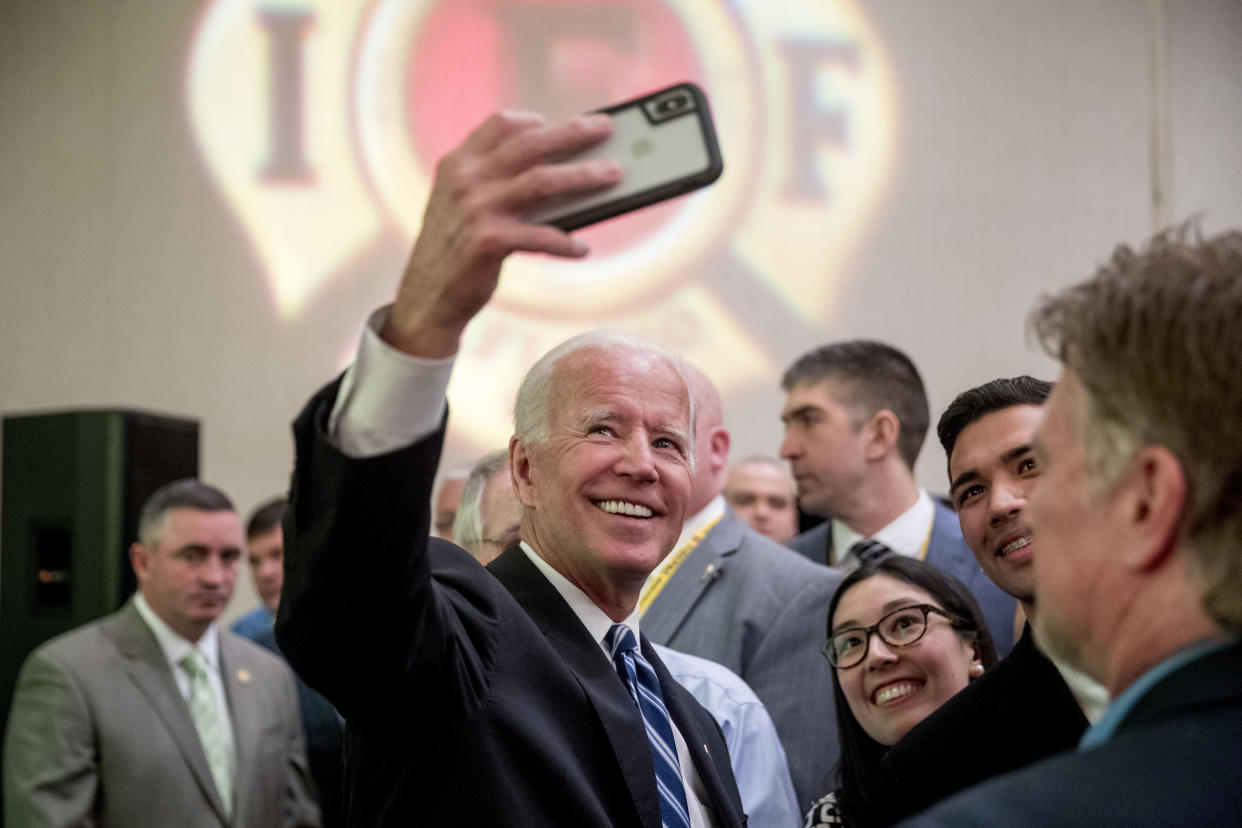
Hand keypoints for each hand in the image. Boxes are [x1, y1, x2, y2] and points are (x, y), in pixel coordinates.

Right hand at [381, 111, 621, 357]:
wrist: (426, 298)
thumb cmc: (454, 251)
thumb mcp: (460, 205)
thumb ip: (493, 182)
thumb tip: (559, 173)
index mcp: (458, 164)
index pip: (500, 124)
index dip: (532, 121)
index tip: (555, 123)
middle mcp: (466, 179)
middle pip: (531, 144)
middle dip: (573, 132)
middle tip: (605, 128)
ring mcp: (477, 209)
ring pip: (544, 181)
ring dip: (584, 175)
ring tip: (614, 174)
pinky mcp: (490, 242)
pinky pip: (542, 236)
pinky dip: (566, 243)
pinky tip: (582, 249)